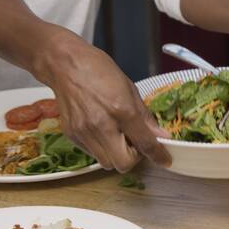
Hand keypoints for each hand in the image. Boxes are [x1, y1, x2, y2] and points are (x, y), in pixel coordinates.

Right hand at [36, 35, 170, 171]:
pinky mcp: (71, 135)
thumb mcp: (130, 89)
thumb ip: (145, 117)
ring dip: (117, 155)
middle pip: (123, 164)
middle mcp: (102, 125)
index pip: (145, 143)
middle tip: (135, 144)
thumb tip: (161, 136)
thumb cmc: (99, 70)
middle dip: (133, 158)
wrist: (64, 64)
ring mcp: (84, 132)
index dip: (158, 155)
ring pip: (107, 163)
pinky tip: (103, 131)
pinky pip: (92, 154)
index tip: (164, 160)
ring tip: (118, 136)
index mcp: (122, 110)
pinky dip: (102, 148)